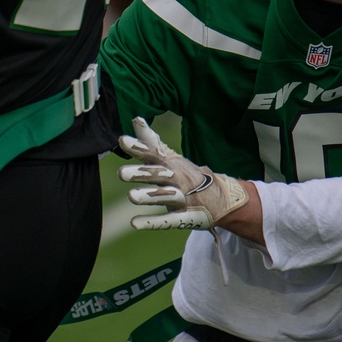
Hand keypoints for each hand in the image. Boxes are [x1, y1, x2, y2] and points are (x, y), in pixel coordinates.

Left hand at [117, 118, 249, 231]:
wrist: (220, 198)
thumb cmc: (188, 175)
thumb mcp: (171, 158)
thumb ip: (151, 141)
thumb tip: (135, 118)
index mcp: (170, 165)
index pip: (153, 153)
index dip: (139, 147)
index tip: (122, 140)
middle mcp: (176, 179)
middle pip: (158, 175)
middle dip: (141, 173)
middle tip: (120, 173)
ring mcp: (182, 198)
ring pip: (165, 196)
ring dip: (148, 196)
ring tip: (131, 196)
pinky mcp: (185, 216)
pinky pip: (168, 220)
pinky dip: (152, 222)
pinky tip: (134, 223)